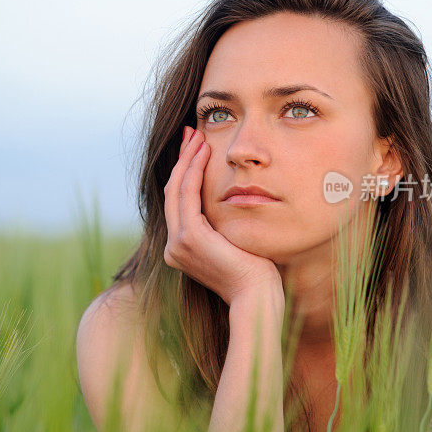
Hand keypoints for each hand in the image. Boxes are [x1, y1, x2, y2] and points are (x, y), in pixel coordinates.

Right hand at [163, 126, 282, 305]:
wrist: (258, 298)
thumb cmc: (257, 275)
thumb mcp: (235, 243)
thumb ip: (225, 226)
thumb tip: (235, 202)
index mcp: (181, 249)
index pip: (179, 202)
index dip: (184, 172)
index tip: (194, 148)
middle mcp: (174, 247)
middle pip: (173, 191)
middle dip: (182, 159)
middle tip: (192, 133)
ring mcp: (178, 243)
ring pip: (177, 189)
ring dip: (187, 159)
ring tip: (198, 136)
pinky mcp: (190, 238)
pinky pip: (188, 195)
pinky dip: (194, 171)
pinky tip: (204, 153)